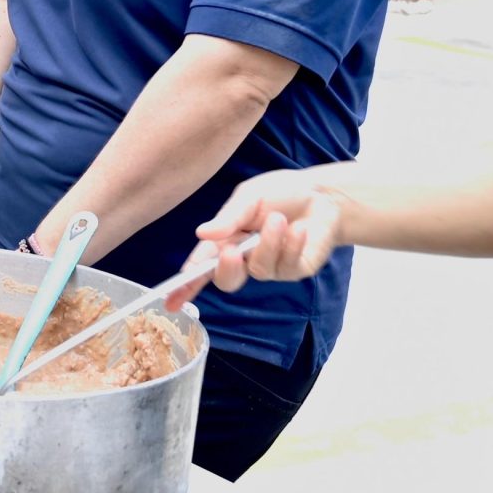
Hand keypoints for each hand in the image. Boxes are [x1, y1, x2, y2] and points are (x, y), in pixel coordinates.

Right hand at [169, 170, 347, 307]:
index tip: (170, 300)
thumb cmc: (281, 192)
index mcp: (228, 239)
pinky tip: (299, 230)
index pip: (202, 265)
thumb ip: (228, 217)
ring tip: (278, 218)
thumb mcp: (249, 196)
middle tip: (231, 251)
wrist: (322, 194)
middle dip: (226, 268)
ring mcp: (271, 266)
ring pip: (259, 269)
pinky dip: (290, 245)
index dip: (186, 284)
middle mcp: (246, 258)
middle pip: (227, 280)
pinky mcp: (294, 270)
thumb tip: (202, 233)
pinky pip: (286, 266)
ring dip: (267, 242)